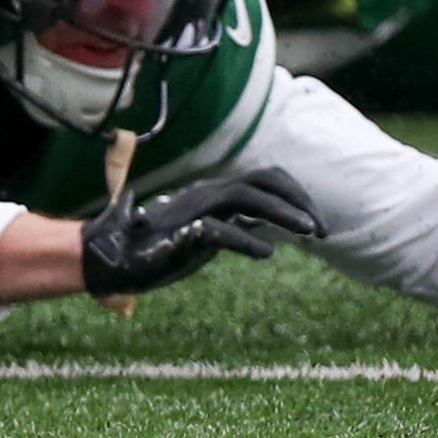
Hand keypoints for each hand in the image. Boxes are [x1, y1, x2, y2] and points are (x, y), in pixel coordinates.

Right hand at [80, 166, 322, 300]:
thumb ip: (230, 224)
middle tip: (323, 229)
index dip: (295, 195)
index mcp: (214, 194)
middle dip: (298, 200)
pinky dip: (246, 241)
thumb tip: (263, 227)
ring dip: (283, 213)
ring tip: (311, 233)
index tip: (316, 223)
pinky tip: (267, 254)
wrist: (114, 258)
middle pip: (262, 181)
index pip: (264, 179)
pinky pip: (219, 231)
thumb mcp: (204, 232)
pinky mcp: (182, 234)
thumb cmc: (158, 247)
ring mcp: (194, 211)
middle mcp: (207, 195)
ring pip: (246, 198)